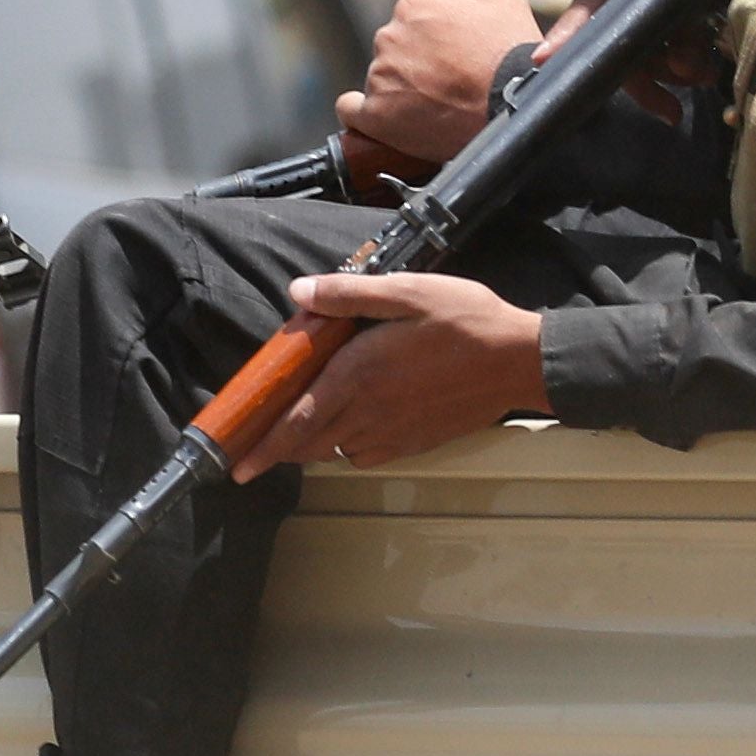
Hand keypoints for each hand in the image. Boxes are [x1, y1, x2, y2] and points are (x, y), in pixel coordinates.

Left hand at [230, 270, 547, 477]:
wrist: (519, 360)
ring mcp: (393, 432)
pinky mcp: (414, 441)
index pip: (297, 420)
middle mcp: (368, 411)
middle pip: (309, 443)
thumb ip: (350, 293)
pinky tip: (352, 431)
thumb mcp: (408, 292)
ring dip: (311, 447)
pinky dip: (347, 450)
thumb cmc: (465, 320)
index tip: (236, 464)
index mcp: (358, 374)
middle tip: (255, 450)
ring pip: (335, 450)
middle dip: (278, 450)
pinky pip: (366, 455)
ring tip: (299, 436)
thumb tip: (299, 292)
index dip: (263, 445)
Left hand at [340, 0, 541, 168]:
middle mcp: (389, 36)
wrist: (511, 107)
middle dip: (416, 63)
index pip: (413, 20)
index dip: (436, 38)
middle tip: (449, 83)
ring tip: (436, 106)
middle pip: (395, 50)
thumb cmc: (510, 56)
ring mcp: (379, 77)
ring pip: (381, 80)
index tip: (454, 55)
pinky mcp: (374, 115)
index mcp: (413, 7)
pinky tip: (382, 117)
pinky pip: (352, 111)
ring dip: (400, 90)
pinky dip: (362, 114)